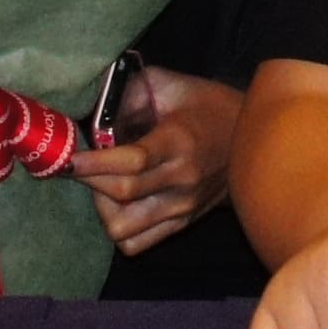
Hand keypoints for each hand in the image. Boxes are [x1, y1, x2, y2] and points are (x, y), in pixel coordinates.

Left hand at [69, 65, 242, 253]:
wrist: (257, 138)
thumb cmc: (209, 105)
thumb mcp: (173, 85)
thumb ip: (130, 91)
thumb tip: (93, 106)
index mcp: (179, 142)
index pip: (131, 162)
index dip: (94, 163)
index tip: (70, 159)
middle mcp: (182, 180)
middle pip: (121, 195)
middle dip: (89, 180)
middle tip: (80, 165)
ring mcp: (184, 207)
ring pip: (123, 228)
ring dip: (102, 207)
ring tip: (101, 185)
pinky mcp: (183, 223)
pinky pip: (137, 243)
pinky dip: (119, 227)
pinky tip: (118, 203)